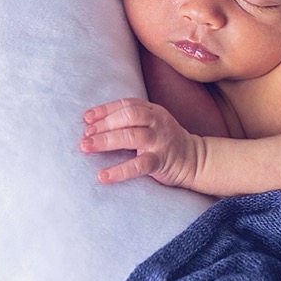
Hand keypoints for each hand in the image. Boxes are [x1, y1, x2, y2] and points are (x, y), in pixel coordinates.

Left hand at [80, 98, 203, 186]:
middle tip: (85, 135)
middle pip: (128, 116)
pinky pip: (139, 165)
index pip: (126, 105)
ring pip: (131, 136)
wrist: (195, 160)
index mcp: (153, 111)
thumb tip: (94, 125)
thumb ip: (131, 121)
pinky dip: (119, 171)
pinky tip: (103, 176)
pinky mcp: (161, 161)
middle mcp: (157, 122)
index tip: (87, 119)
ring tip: (87, 147)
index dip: (105, 110)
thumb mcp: (152, 124)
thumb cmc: (166, 142)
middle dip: (104, 124)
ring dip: (106, 141)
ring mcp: (160, 141)